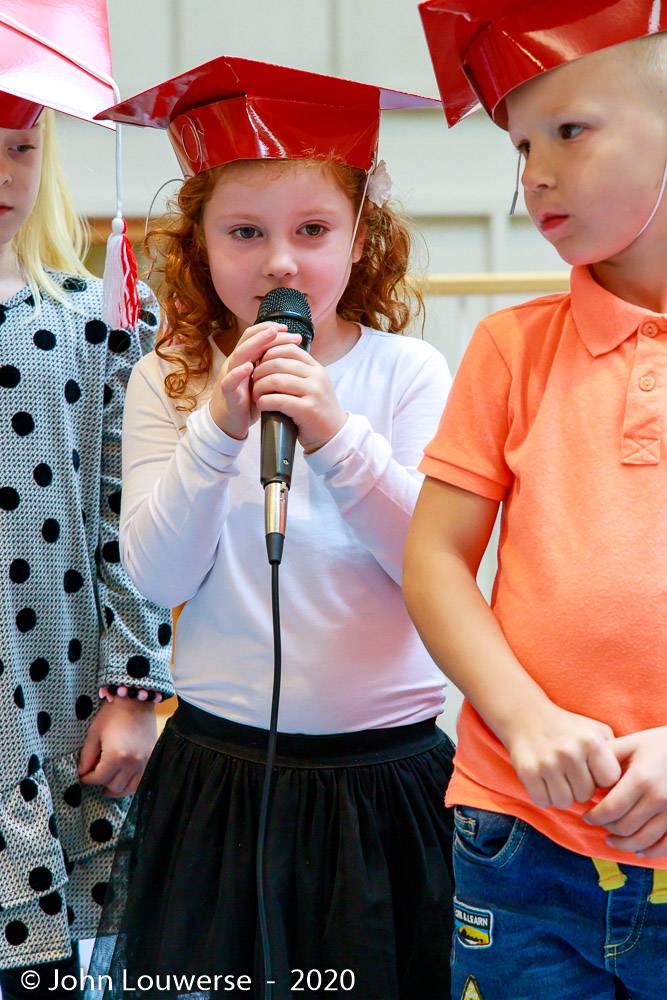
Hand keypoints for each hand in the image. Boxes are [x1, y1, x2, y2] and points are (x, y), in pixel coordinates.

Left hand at [78, 698, 157, 797]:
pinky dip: (131, 784)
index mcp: (115, 756)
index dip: (87, 778)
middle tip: (96, 775)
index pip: (98, 778)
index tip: (83, 775)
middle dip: (101, 782)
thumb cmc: (112, 714)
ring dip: (116, 787)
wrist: (136, 701)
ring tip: (109, 783)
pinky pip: (141, 781)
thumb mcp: (94, 734)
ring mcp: (144, 762)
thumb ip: (86, 756)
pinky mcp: (151, 758)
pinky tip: (123, 778)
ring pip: (129, 788)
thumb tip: (82, 772)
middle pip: (114, 786)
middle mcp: (132, 763)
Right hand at [209, 323, 301, 439]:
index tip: (287, 329)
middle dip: (266, 333)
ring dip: (255, 345)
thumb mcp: (260, 380)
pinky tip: (249, 367)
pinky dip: (237, 373)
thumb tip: (290, 353)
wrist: (229, 424)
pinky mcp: (227, 394)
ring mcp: (229, 377)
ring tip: (270, 336)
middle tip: (283, 329)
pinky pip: (229, 381)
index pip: (253, 337)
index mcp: (243, 360)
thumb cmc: (247, 401)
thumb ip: (268, 366)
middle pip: (247, 342)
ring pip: (239, 356)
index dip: (268, 330)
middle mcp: (235, 365)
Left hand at [252, 342, 346, 452]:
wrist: (333, 434)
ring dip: (259, 387)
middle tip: (253, 381)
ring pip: (276, 380)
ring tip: (255, 394)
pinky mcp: (307, 409)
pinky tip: (261, 405)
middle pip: (278, 362)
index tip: (259, 365)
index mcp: (316, 368)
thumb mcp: (313, 385)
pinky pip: (278, 400)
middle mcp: (316, 376)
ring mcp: (314, 392)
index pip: (289, 349)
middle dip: (260, 371)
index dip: (269, 353)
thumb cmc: (317, 410)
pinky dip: (264, 401)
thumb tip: (270, 357)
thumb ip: (298, 371)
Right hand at [503, 699, 621, 809]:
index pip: (608, 781)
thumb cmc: (567, 727)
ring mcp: (547, 763)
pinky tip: (544, 781)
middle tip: (571, 774)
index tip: (593, 771)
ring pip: (565, 801)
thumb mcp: (595, 730)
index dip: (601, 779)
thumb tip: (625, 783)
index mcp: (590, 741)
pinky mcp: (527, 772)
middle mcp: (569, 752)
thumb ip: (614, 752)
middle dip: (580, 788)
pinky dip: (544, 796)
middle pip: (586, 795)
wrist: (525, 714)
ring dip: (562, 794)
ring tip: (558, 778)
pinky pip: (543, 801)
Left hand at [583, 727, 666, 856]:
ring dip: (624, 843)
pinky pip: (665, 846)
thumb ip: (607, 756)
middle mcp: (658, 798)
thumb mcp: (631, 743)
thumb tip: (585, 773)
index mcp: (641, 779)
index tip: (586, 816)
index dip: (594, 817)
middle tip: (598, 823)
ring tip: (611, 839)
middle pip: (625, 827)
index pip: (611, 809)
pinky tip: (638, 848)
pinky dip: (650, 851)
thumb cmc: (658, 744)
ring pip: (643, 840)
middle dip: (606, 827)